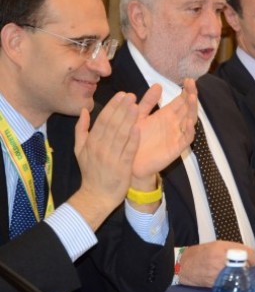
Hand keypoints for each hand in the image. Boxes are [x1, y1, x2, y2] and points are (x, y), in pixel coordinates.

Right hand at [70, 92, 140, 229]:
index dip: (112, 106)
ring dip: (129, 120)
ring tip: (136, 106)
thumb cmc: (90, 171)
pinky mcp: (122, 167)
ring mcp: (111, 157)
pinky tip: (138, 128)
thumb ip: (81, 129)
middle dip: (122, 108)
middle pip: (112, 124)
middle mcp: (100, 148)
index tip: (121, 95)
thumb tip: (85, 110)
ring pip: (121, 135)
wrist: (96, 196)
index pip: (102, 120)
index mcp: (91, 142)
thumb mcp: (79, 150)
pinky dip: (133, 139)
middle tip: (131, 95)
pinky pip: (128, 151)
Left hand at [132, 79, 197, 180]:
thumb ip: (148, 102)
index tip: (188, 80)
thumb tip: (157, 85)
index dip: (186, 90)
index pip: (180, 100)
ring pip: (190, 120)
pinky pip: (186, 138)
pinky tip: (189, 122)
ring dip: (192, 109)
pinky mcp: (176, 148)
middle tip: (192, 83)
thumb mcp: (139, 116)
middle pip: (187, 107)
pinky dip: (189, 131)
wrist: (129, 161)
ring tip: (191, 98)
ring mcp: (177, 135)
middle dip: (191, 95)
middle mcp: (174, 124)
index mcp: (166, 115)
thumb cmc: (134, 139)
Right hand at [178, 241, 254, 286]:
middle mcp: (222, 259)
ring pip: (239, 275)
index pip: (248, 253)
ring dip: (239, 275)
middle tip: (243, 268)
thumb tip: (246, 255)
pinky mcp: (215, 283)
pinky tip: (227, 279)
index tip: (251, 261)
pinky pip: (230, 283)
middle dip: (246, 268)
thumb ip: (232, 248)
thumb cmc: (200, 253)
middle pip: (246, 265)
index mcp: (223, 247)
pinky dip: (231, 282)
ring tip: (234, 273)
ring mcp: (218, 272)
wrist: (183, 266)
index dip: (252, 258)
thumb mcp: (217, 245)